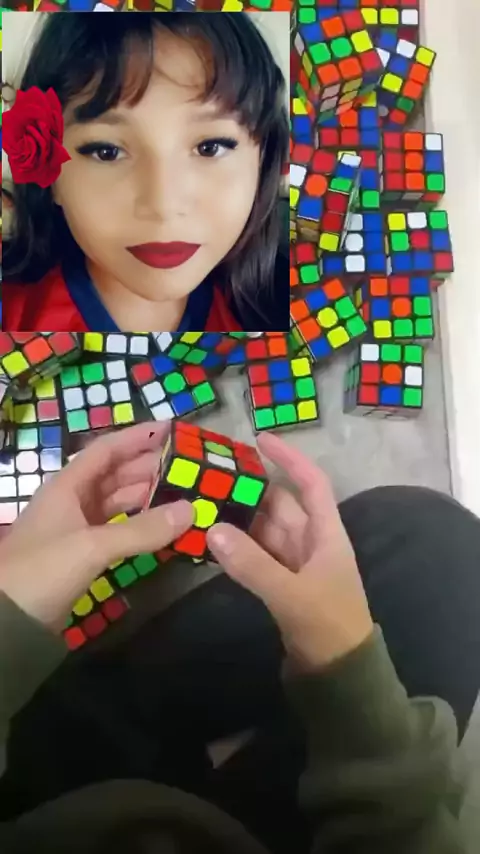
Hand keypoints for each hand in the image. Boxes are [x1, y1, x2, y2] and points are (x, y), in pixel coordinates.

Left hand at [0, 422, 193, 633]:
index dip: (137, 436)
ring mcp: (75, 528)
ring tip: (182, 492)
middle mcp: (71, 500)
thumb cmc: (42, 570)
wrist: (6, 621)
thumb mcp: (92, 546)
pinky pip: (117, 528)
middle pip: (114, 474)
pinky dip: (138, 524)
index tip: (171, 429)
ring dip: (146, 496)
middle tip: (187, 465)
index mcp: (67, 486)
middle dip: (148, 467)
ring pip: (117, 501)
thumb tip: (191, 510)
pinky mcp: (81, 554)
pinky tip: (161, 525)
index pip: (106, 450)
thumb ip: (142, 530)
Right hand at [207, 433, 372, 671]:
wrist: (339, 675)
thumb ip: (252, 564)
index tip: (260, 439)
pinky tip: (211, 541)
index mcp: (326, 534)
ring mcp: (296, 564)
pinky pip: (257, 555)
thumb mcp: (291, 594)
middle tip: (213, 475)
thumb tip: (212, 529)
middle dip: (251, 490)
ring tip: (203, 502)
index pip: (311, 484)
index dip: (290, 459)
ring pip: (265, 531)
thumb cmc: (328, 626)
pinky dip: (238, 548)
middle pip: (281, 505)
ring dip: (240, 520)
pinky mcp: (282, 585)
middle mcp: (312, 542)